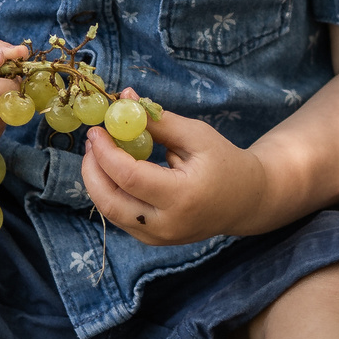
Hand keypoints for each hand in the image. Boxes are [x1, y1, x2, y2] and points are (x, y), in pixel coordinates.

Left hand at [81, 107, 274, 245]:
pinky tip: (115, 170)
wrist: (246, 201)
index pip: (130, 177)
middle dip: (92, 169)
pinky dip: (111, 192)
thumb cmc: (225, 162)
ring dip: (98, 180)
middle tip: (92, 141)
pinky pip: (121, 216)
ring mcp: (159, 237)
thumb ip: (159, 121)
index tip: (97, 130)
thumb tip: (124, 98)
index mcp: (183, 196)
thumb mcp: (197, 135)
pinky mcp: (153, 240)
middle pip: (110, 202)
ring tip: (100, 151)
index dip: (106, 152)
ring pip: (110, 211)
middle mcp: (167, 224)